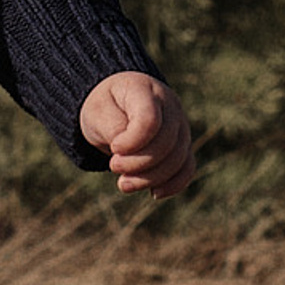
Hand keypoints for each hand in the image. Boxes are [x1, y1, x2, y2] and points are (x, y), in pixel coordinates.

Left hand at [79, 71, 195, 196]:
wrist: (116, 104)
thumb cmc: (105, 106)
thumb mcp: (98, 113)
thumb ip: (114, 129)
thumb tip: (130, 154)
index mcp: (145, 90)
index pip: (150, 120)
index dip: (133, 142)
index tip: (114, 149)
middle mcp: (170, 105)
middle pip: (166, 142)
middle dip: (138, 163)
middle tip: (113, 166)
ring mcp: (180, 125)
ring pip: (177, 158)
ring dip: (151, 178)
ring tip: (123, 184)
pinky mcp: (183, 144)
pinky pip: (187, 167)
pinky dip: (173, 184)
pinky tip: (154, 193)